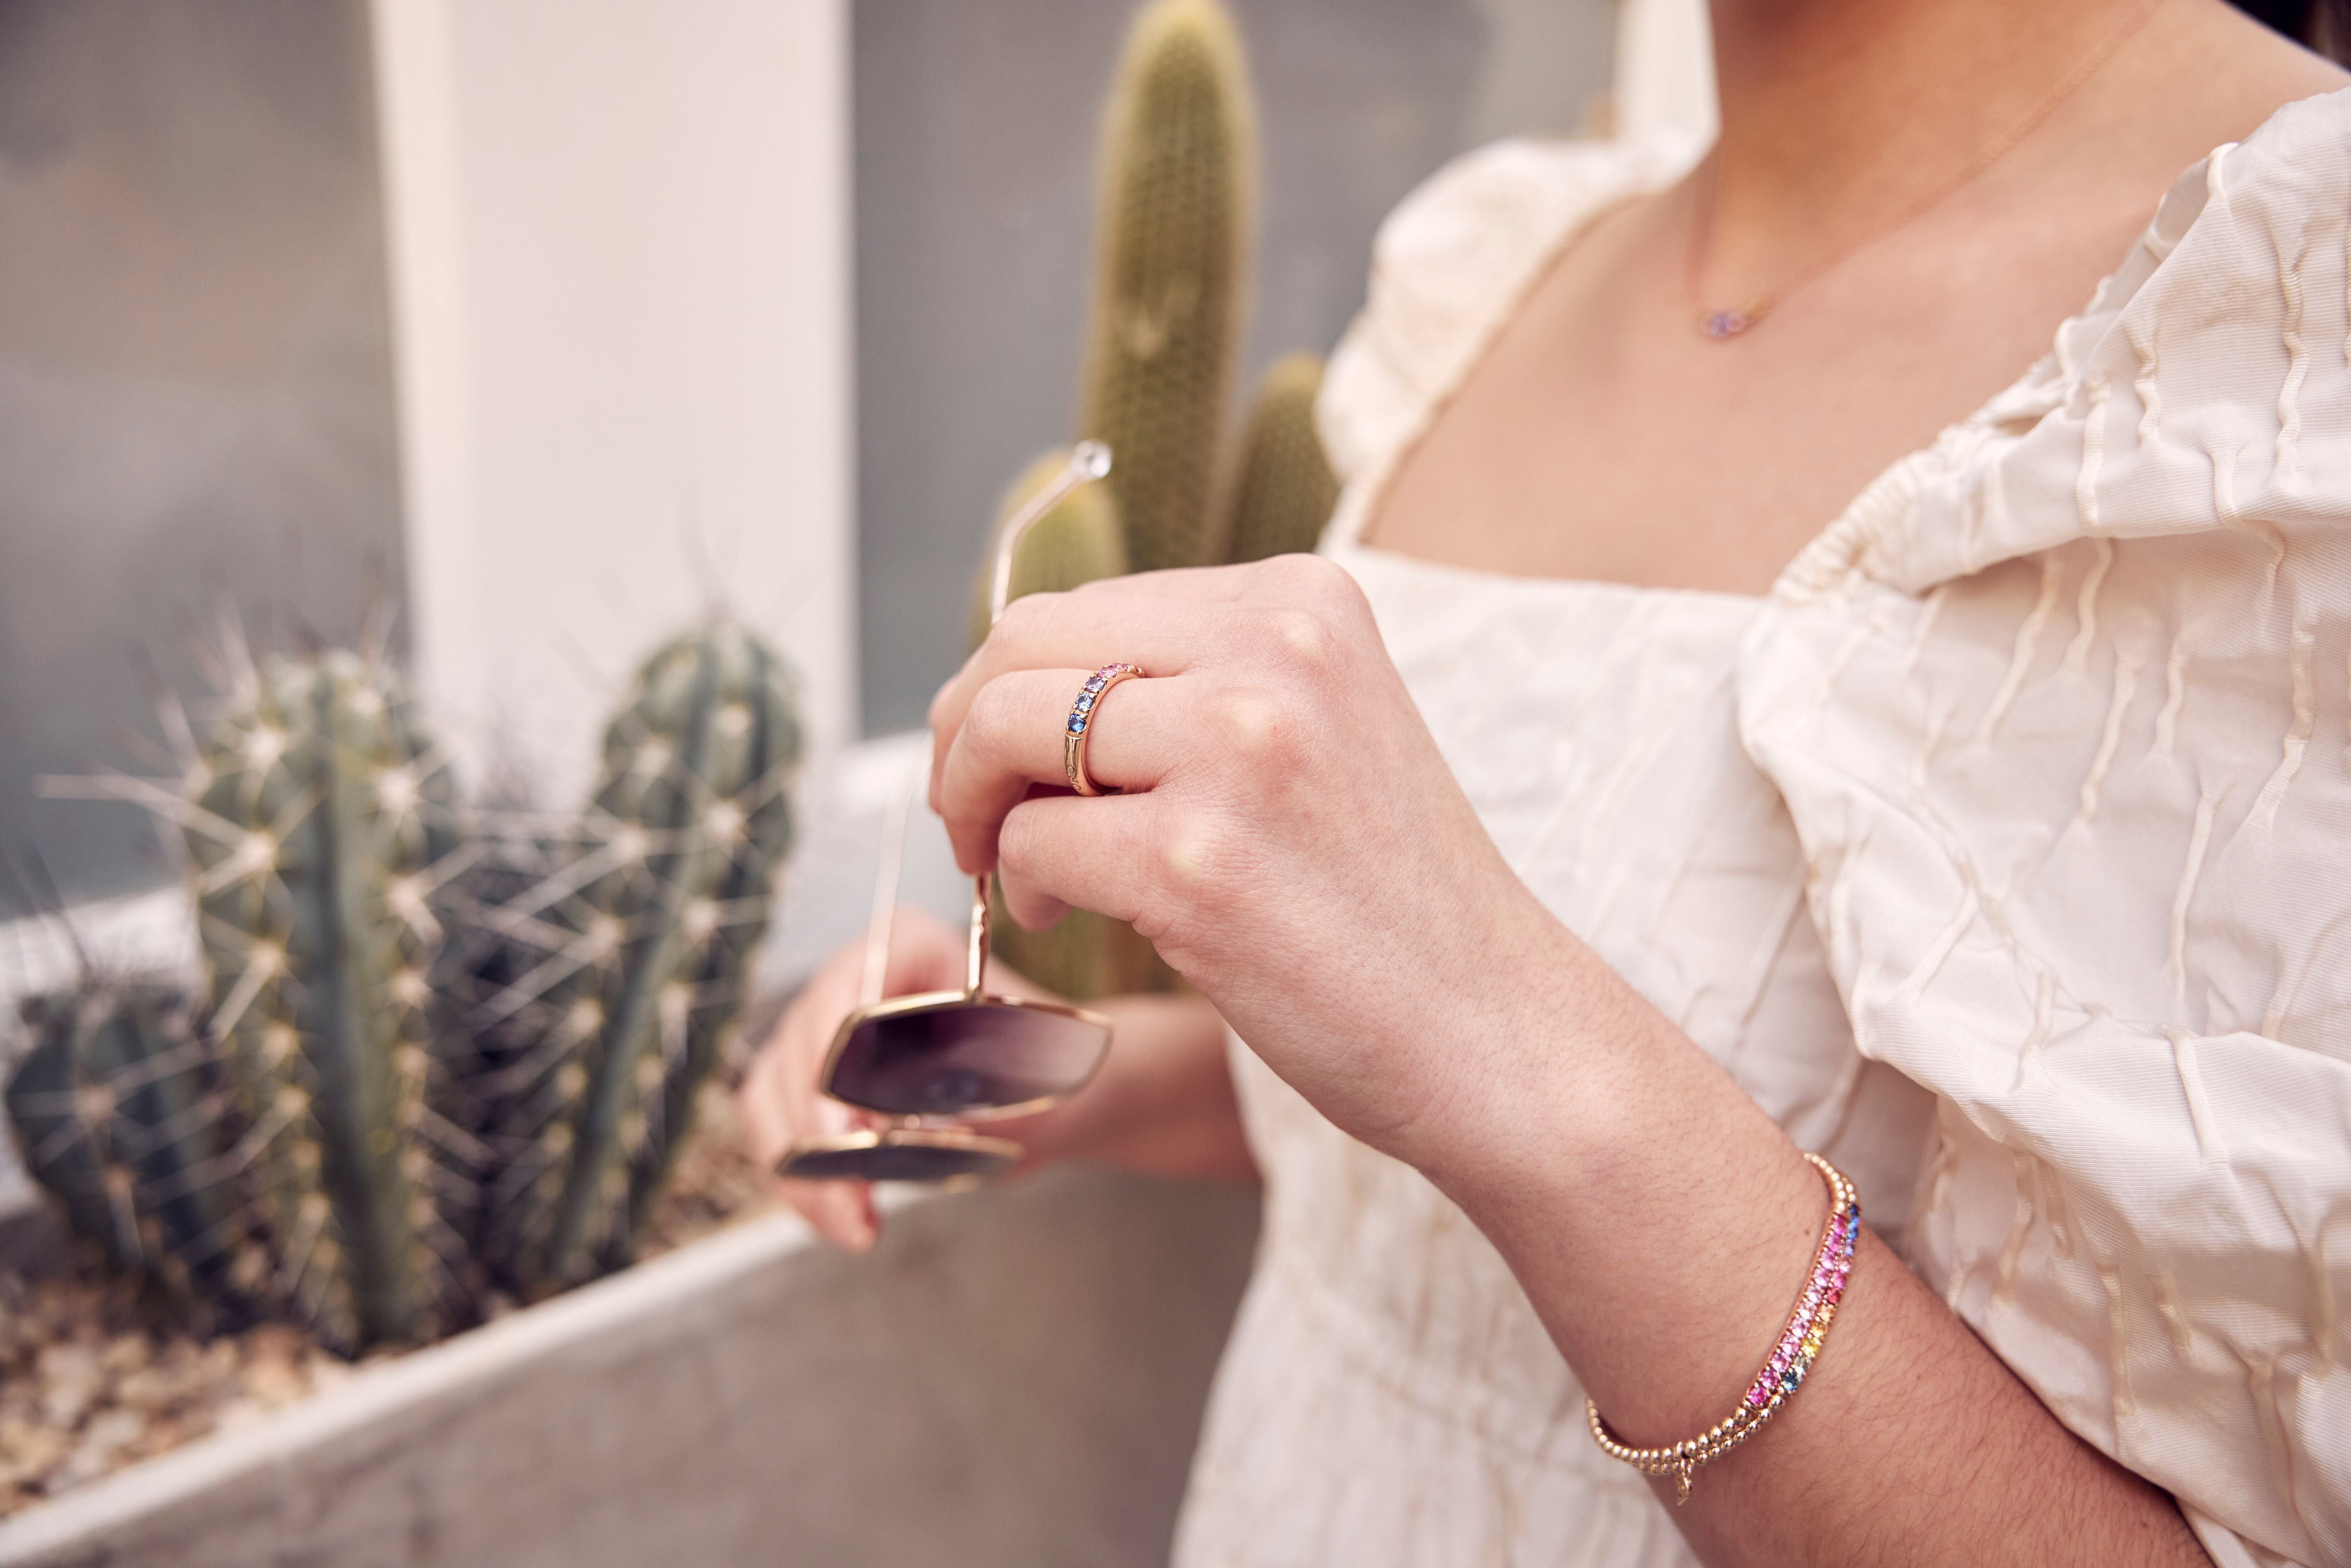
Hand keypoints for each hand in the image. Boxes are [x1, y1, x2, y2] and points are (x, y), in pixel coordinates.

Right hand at [739, 905, 1045, 1250]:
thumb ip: (968, 1085)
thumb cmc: (1045, 1068)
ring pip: (774, 1095)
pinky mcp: (805, 1086)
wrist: (1051, 1096)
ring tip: (857, 1220)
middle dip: (821, 1130)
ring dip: (805, 1168)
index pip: (848, 992)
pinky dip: (805, 1185)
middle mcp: (850, 978)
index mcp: (908, 944)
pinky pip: (777, 1132)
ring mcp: (819, 1032)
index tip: (855, 1130)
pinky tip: (848, 1221)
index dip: (838, 1060)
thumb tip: (898, 1124)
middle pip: (801, 1048)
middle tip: (856, 1191)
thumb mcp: (1028, 1072)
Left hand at [928, 555, 1579, 1172]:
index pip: (1078, 606)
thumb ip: (1194, 681)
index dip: (1007, 685)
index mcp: (1300, 601)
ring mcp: (1236, 751)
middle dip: (962, 734)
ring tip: (1020, 870)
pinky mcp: (1196, 863)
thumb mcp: (1315, 729)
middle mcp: (1272, 650)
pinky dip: (1022, 883)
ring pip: (1006, 731)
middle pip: (1023, 648)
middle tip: (972, 812)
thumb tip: (1013, 682)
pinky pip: (1030, 841)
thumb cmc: (1388, 897)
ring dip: (975, 806)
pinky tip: (1068, 915)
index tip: (1008, 759)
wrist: (1491, 1027)